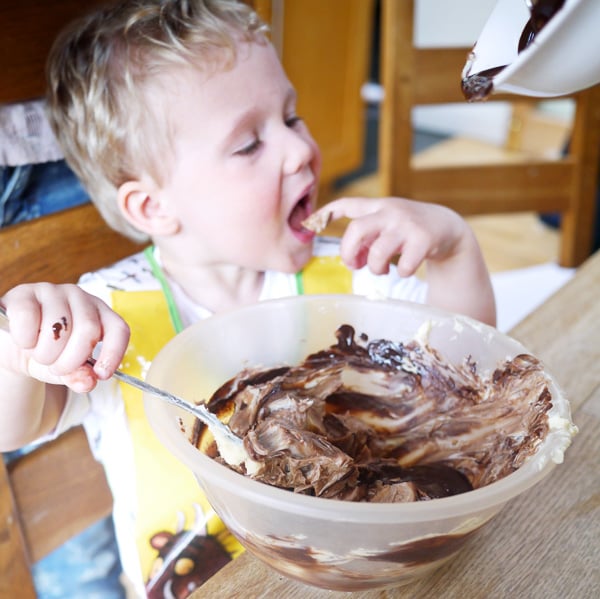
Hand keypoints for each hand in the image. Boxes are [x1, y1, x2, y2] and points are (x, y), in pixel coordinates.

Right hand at [0, 283, 129, 392]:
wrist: (13, 346)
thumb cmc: (48, 354)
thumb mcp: (67, 370)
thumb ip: (80, 376)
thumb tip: (88, 382)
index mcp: (100, 314)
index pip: (118, 329)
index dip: (113, 353)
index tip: (101, 374)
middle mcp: (81, 298)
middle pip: (88, 330)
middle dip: (72, 360)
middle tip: (58, 368)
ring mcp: (53, 292)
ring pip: (58, 325)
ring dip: (46, 353)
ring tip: (40, 355)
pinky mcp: (25, 293)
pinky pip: (28, 318)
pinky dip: (25, 340)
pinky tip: (24, 342)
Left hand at [320, 196, 467, 275]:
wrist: (448, 227)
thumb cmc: (409, 230)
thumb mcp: (387, 224)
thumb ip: (367, 237)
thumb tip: (351, 260)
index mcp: (378, 207)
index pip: (347, 204)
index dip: (327, 212)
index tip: (311, 222)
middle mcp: (390, 212)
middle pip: (356, 230)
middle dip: (349, 253)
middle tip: (353, 264)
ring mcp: (407, 225)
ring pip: (377, 253)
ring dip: (375, 268)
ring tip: (381, 270)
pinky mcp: (424, 239)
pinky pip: (403, 266)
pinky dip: (402, 273)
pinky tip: (406, 268)